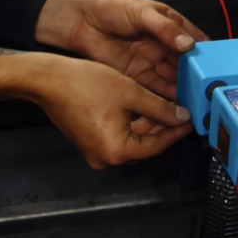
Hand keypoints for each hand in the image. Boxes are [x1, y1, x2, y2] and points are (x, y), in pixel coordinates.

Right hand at [0, 47, 193, 168]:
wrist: (47, 80)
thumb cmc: (80, 84)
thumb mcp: (130, 92)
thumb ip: (160, 107)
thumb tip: (180, 116)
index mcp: (118, 151)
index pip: (158, 145)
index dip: (176, 130)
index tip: (189, 120)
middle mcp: (105, 158)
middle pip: (144, 145)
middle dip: (161, 126)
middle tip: (178, 111)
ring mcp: (95, 152)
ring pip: (131, 140)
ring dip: (146, 124)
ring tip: (161, 105)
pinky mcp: (88, 142)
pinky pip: (116, 136)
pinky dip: (129, 124)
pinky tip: (138, 107)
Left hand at [34, 0, 207, 99]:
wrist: (77, 19)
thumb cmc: (109, 6)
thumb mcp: (141, 12)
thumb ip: (165, 28)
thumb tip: (189, 44)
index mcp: (168, 25)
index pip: (193, 40)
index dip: (207, 52)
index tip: (221, 65)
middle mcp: (161, 45)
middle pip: (184, 63)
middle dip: (196, 76)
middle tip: (210, 89)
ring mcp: (148, 61)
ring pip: (171, 78)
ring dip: (183, 89)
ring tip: (197, 100)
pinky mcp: (134, 75)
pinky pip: (153, 88)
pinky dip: (165, 97)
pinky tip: (177, 104)